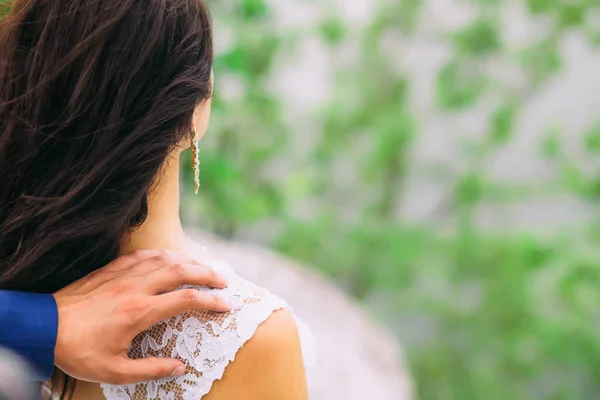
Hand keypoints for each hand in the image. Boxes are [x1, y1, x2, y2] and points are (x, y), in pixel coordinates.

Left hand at [52, 249, 229, 384]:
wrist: (43, 327)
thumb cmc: (78, 351)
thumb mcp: (114, 371)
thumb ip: (150, 369)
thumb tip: (179, 367)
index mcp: (140, 312)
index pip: (186, 299)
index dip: (211, 301)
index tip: (226, 305)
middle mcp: (136, 288)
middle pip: (181, 271)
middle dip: (207, 273)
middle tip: (224, 280)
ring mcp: (123, 275)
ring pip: (164, 258)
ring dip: (188, 261)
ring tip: (202, 268)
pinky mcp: (111, 270)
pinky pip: (143, 255)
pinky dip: (161, 254)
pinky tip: (168, 258)